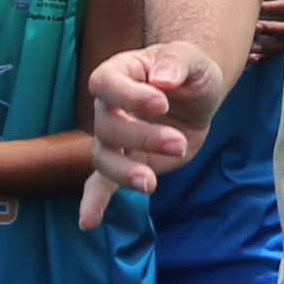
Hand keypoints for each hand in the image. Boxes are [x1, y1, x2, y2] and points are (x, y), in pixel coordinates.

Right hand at [80, 40, 228, 228]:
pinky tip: (87, 223)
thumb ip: (178, 62)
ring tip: (151, 184)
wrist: (196, 96)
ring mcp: (114, 139)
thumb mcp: (193, 60)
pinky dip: (94, 202)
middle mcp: (108, 107)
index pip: (105, 83)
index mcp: (120, 73)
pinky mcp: (126, 164)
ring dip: (125, 172)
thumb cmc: (190, 71)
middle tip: (177, 143)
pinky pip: (100, 184)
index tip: (161, 103)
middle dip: (142, 138)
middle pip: (107, 126)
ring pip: (103, 158)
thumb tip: (164, 79)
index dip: (128, 95)